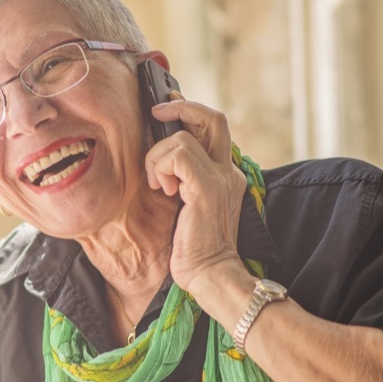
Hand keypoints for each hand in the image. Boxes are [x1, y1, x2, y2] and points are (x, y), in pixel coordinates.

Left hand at [144, 97, 247, 293]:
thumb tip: (160, 160)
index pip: (212, 127)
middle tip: (156, 113)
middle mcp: (226, 171)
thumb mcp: (188, 205)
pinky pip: (178, 155)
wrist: (211, 274)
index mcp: (224, 174)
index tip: (165, 108)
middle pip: (212, 117)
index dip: (188, 111)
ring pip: (183, 137)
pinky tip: (162, 189)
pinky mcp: (206, 188)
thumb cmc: (194, 248)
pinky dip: (161, 167)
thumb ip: (182, 180)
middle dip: (180, 107)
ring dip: (158, 156)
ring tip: (158, 183)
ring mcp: (220, 178)